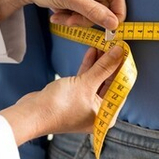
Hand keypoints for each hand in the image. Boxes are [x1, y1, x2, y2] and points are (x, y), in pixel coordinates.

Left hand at [0, 0, 125, 29]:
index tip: (111, 29)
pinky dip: (72, 15)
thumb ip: (93, 11)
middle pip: (104, 4)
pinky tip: (57, 14)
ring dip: (78, 18)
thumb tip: (115, 24)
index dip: (117, 12)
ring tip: (60, 17)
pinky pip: (83, 9)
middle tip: (71, 22)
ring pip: (92, 9)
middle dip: (87, 17)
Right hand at [0, 45, 123, 144]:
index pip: (121, 88)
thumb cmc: (60, 106)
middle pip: (109, 83)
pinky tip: (92, 52)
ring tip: (104, 44)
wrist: (32, 114)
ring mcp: (85, 104)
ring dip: (99, 62)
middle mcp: (98, 111)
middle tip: (115, 45)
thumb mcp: (86, 84)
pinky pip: (86, 79)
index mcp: (106, 115)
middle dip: (111, 63)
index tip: (126, 51)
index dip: (123, 68)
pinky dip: (89, 67)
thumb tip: (120, 52)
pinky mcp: (74, 96)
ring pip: (97, 79)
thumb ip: (104, 67)